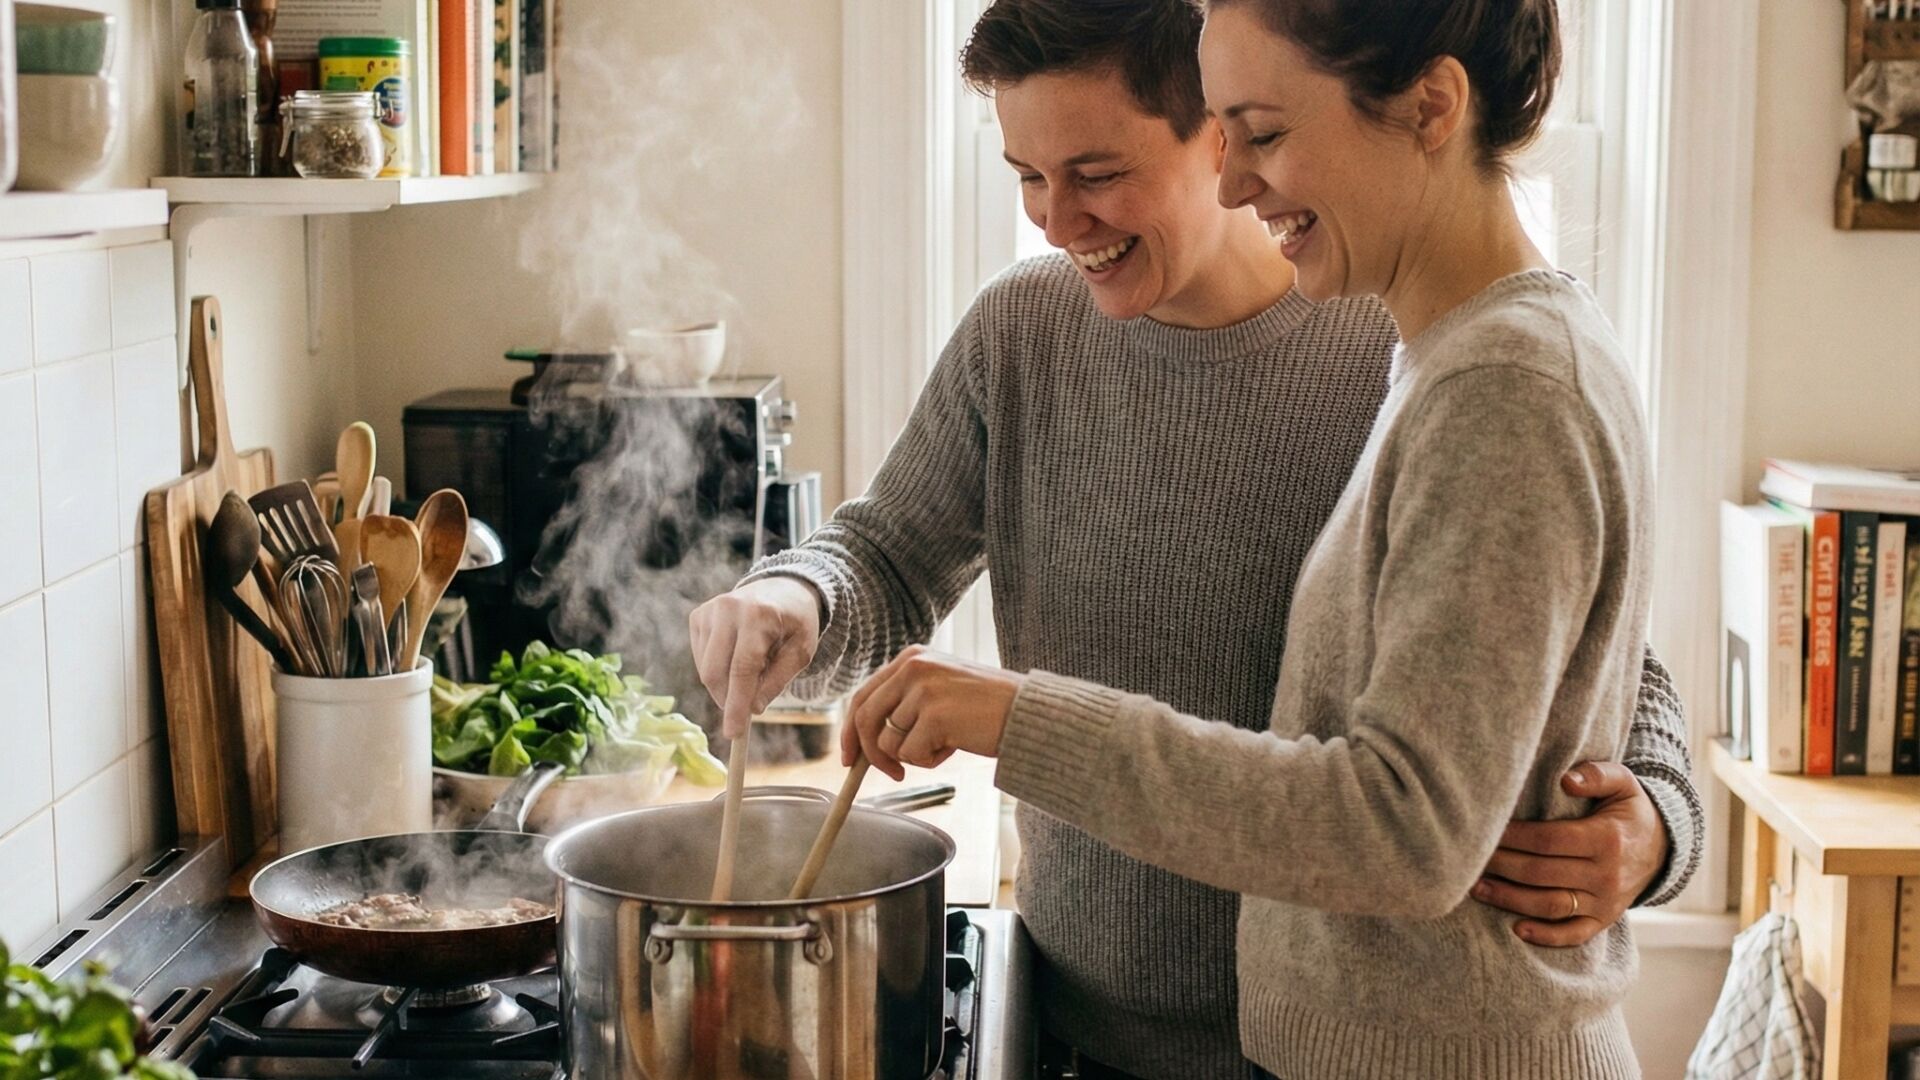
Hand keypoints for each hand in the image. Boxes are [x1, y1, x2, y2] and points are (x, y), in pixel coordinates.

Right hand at [688, 577, 823, 739]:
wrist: (783, 589)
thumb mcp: (801, 652)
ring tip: (753, 671)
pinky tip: (737, 658)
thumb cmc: (796, 623)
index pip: (742, 669)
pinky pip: (700, 659)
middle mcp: (729, 608)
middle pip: (715, 672)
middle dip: (728, 700)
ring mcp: (710, 610)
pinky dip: (717, 670)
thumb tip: (752, 709)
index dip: (736, 705)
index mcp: (759, 615)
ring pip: (705, 669)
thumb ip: (777, 681)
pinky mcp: (698, 616)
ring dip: (725, 685)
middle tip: (746, 711)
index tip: (733, 733)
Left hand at [844, 645, 1024, 779]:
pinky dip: (930, 761)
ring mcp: (922, 690)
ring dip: (914, 756)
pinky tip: (955, 746)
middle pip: (865, 719)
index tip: (850, 757)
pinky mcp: (934, 715)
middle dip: (870, 754)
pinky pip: (911, 755)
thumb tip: (865, 742)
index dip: (851, 730)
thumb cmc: (986, 708)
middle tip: (892, 774)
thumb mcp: (940, 690)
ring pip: (888, 742)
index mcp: (911, 658)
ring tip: (947, 744)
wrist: (1027, 712)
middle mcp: (913, 667)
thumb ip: (905, 703)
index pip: (863, 695)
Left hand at [1471, 762, 1667, 946]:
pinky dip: (1545, 936)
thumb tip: (1566, 780)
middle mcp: (1607, 875)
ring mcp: (1606, 903)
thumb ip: (1596, 774)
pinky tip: (1515, 929)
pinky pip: (1574, 934)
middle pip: (1541, 873)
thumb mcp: (1623, 783)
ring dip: (1510, 900)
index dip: (1513, 837)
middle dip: (1500, 866)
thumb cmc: (1629, 810)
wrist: (1663, 847)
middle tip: (1467, 859)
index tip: (1485, 831)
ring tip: (1476, 888)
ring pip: (1550, 905)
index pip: (1548, 840)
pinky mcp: (1603, 921)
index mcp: (1607, 839)